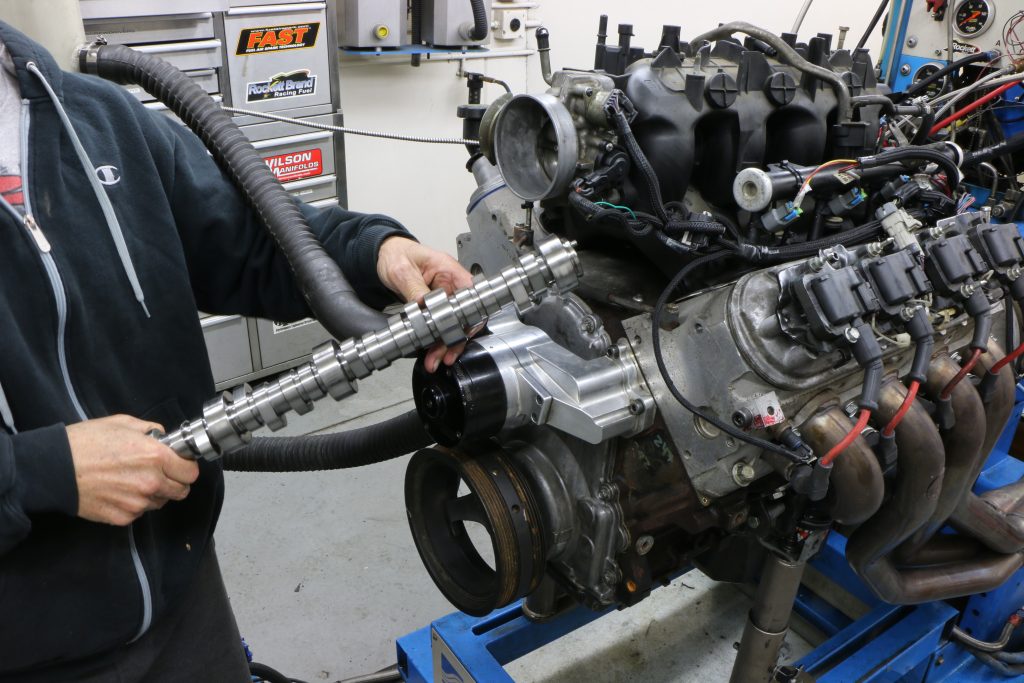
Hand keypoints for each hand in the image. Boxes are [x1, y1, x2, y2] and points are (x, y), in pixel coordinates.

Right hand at [67, 415, 199, 526]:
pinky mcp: (122, 517)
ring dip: (154, 494)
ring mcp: (137, 503)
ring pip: (160, 502)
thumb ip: (151, 430)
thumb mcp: (123, 423)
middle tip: (160, 473)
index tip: (179, 464)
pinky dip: (134, 504)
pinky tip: (119, 491)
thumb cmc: (85, 443)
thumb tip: (163, 437)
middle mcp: (150, 482)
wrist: (55, 468)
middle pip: (181, 491)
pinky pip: (139, 512)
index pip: (191, 472)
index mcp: (155, 457)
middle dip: (174, 482)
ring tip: (132, 480)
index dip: (186, 466)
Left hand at [376, 236, 474, 371]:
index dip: (470, 316)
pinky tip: (432, 352)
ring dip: (445, 344)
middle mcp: (451, 284)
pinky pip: (442, 326)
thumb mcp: (402, 271)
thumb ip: (414, 289)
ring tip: (435, 359)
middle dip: (454, 339)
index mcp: (449, 269)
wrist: (383, 256)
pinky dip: (437, 341)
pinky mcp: (437, 307)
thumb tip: (423, 306)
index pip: (471, 296)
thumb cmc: (396, 255)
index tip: (460, 334)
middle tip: (443, 355)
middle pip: (464, 315)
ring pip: (454, 325)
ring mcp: (445, 296)